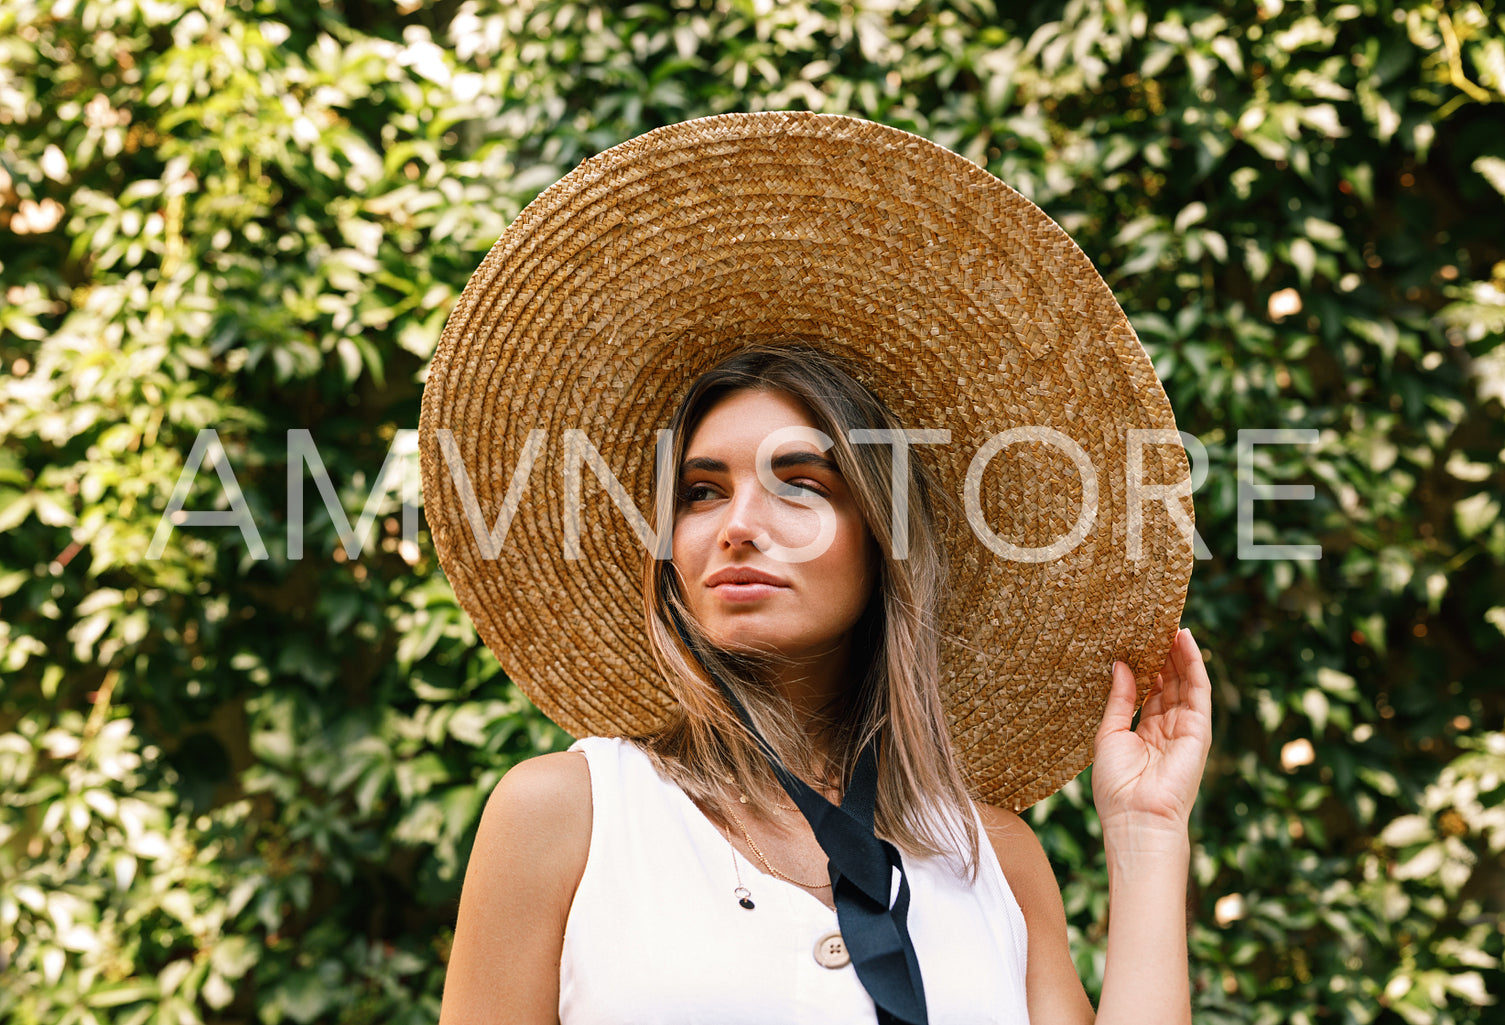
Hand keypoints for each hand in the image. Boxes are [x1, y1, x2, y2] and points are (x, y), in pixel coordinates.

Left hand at [1091, 628, 1212, 837]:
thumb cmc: (1116, 786)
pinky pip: (1198, 690)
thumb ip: (1119, 700)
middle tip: (1154, 624)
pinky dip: (1194, 663)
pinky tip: (1186, 640)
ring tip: (1170, 624)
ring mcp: (1185, 729)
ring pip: (1185, 682)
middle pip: (1168, 684)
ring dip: (1179, 653)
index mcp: (1144, 734)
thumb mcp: (1109, 734)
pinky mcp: (1199, 729)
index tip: (1137, 640)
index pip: (1149, 692)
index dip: (1146, 666)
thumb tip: (1121, 665)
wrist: (1137, 817)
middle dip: (1163, 655)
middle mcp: (1166, 729)